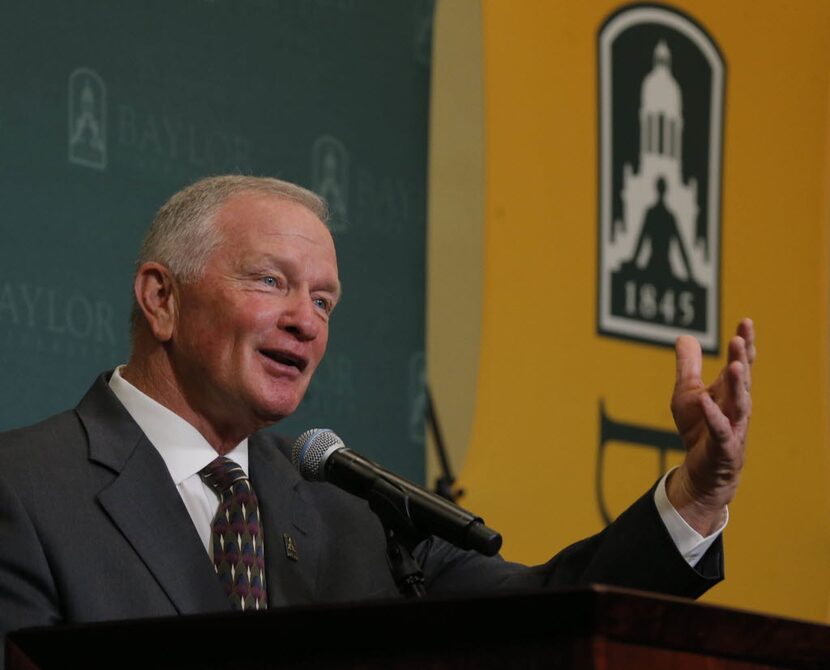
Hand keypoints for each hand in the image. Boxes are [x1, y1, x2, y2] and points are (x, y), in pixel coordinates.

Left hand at [666, 319, 754, 534]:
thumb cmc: (698, 429)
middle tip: (739, 338)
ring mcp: (733, 426)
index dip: (744, 344)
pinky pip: (721, 430)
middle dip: (742, 359)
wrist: (700, 470)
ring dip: (739, 385)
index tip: (746, 321)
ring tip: (737, 365)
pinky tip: (706, 402)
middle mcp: (735, 406)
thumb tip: (684, 336)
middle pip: (742, 379)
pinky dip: (714, 416)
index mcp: (728, 391)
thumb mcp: (687, 392)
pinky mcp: (723, 447)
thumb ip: (687, 366)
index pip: (740, 363)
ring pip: (740, 403)